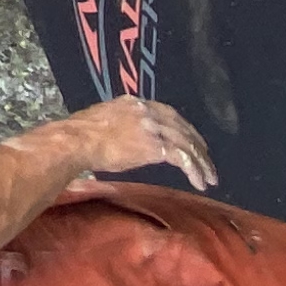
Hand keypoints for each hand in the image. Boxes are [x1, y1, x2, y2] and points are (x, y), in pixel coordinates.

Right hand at [48, 96, 216, 190]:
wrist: (77, 140)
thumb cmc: (81, 135)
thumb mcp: (104, 119)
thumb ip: (120, 123)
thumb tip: (121, 136)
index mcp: (135, 103)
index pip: (169, 113)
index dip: (184, 129)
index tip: (192, 142)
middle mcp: (148, 111)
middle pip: (183, 127)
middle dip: (198, 146)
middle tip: (208, 161)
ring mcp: (153, 127)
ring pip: (187, 143)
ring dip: (201, 162)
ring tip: (209, 177)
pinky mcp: (155, 146)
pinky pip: (182, 159)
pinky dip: (194, 170)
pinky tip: (198, 183)